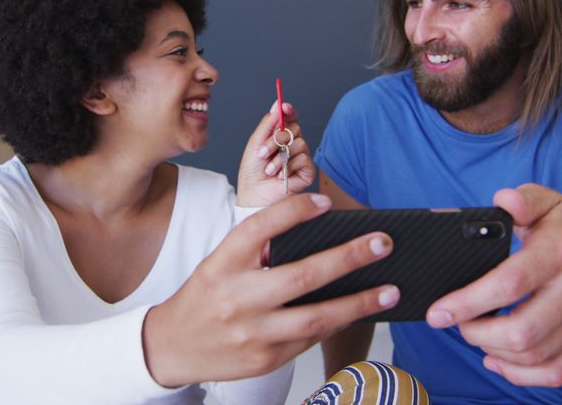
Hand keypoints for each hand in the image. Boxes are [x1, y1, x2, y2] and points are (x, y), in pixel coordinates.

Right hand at [142, 194, 398, 386]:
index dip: (293, 211)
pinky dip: (338, 323)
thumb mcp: (219, 264)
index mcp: (222, 265)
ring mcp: (253, 333)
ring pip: (315, 318)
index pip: (259, 228)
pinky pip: (310, 340)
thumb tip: (315, 233)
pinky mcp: (265, 359)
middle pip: (300, 275)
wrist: (171, 347)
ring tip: (390, 290)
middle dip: (348, 258)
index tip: (324, 201)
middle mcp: (237, 298)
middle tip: (382, 244)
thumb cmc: (204, 298)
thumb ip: (257, 250)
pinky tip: (360, 311)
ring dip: (358, 303)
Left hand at [236, 99, 315, 206]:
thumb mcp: (256, 143)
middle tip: (264, 152)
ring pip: (299, 142)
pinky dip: (288, 166)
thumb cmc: (253, 172)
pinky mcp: (307, 170)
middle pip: (295, 128)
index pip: (289, 118)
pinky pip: (303, 158)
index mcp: (279, 136)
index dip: (289, 110)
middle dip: (277, 139)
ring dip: (280, 156)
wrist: (254, 194)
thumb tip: (277, 105)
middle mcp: (291, 144)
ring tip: (269, 169)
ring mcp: (300, 156)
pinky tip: (280, 175)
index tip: (284, 106)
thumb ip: (268, 124)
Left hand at [424, 184, 561, 387]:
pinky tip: (501, 360)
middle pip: (521, 331)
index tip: (439, 312)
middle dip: (477, 334)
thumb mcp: (546, 200)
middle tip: (458, 323)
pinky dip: (522, 375)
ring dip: (495, 352)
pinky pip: (557, 372)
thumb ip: (522, 199)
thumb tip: (503, 201)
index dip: (469, 303)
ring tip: (477, 336)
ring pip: (535, 356)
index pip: (510, 284)